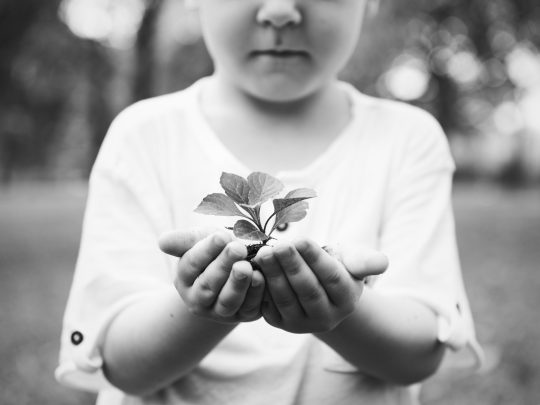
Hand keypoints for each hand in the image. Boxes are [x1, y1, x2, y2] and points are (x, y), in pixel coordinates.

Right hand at [159, 228, 265, 322]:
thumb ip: (183, 241)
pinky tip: (261, 277)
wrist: (238, 265)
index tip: (221, 236)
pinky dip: (255, 293)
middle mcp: (199, 300)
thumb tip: (162, 242)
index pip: (191, 264)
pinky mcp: (244, 315)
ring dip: (238, 284)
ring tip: (246, 266)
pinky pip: (249, 307)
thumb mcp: (200, 240)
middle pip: (208, 285)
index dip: (206, 250)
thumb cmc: (217, 249)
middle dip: (223, 266)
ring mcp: (221, 311)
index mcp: (185, 279)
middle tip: (237, 248)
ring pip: (228, 301)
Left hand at [253, 239, 386, 333]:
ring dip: (273, 275)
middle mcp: (326, 318)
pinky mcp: (280, 323)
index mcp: (347, 300)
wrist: (318, 286)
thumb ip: (365, 260)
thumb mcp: (352, 260)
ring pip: (286, 299)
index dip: (315, 259)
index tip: (301, 239)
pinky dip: (260, 288)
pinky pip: (268, 306)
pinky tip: (252, 268)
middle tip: (278, 245)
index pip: (331, 278)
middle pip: (308, 290)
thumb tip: (382, 263)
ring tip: (263, 253)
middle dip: (291, 266)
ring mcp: (301, 323)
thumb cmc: (337, 266)